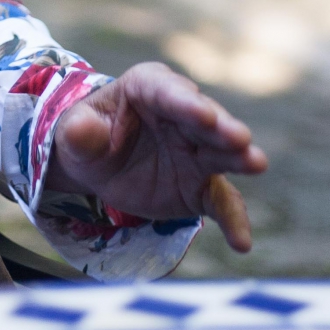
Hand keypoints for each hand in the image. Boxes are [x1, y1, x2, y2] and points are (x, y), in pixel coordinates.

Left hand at [46, 61, 267, 251]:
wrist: (97, 166)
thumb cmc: (86, 136)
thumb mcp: (74, 131)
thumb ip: (78, 130)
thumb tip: (81, 129)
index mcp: (147, 87)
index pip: (167, 91)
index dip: (185, 102)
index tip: (204, 115)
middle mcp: (180, 114)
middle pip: (205, 119)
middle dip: (222, 127)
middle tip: (240, 138)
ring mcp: (195, 151)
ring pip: (221, 153)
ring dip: (239, 158)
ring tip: (255, 164)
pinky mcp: (202, 185)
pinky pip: (221, 202)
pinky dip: (232, 219)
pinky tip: (241, 242)